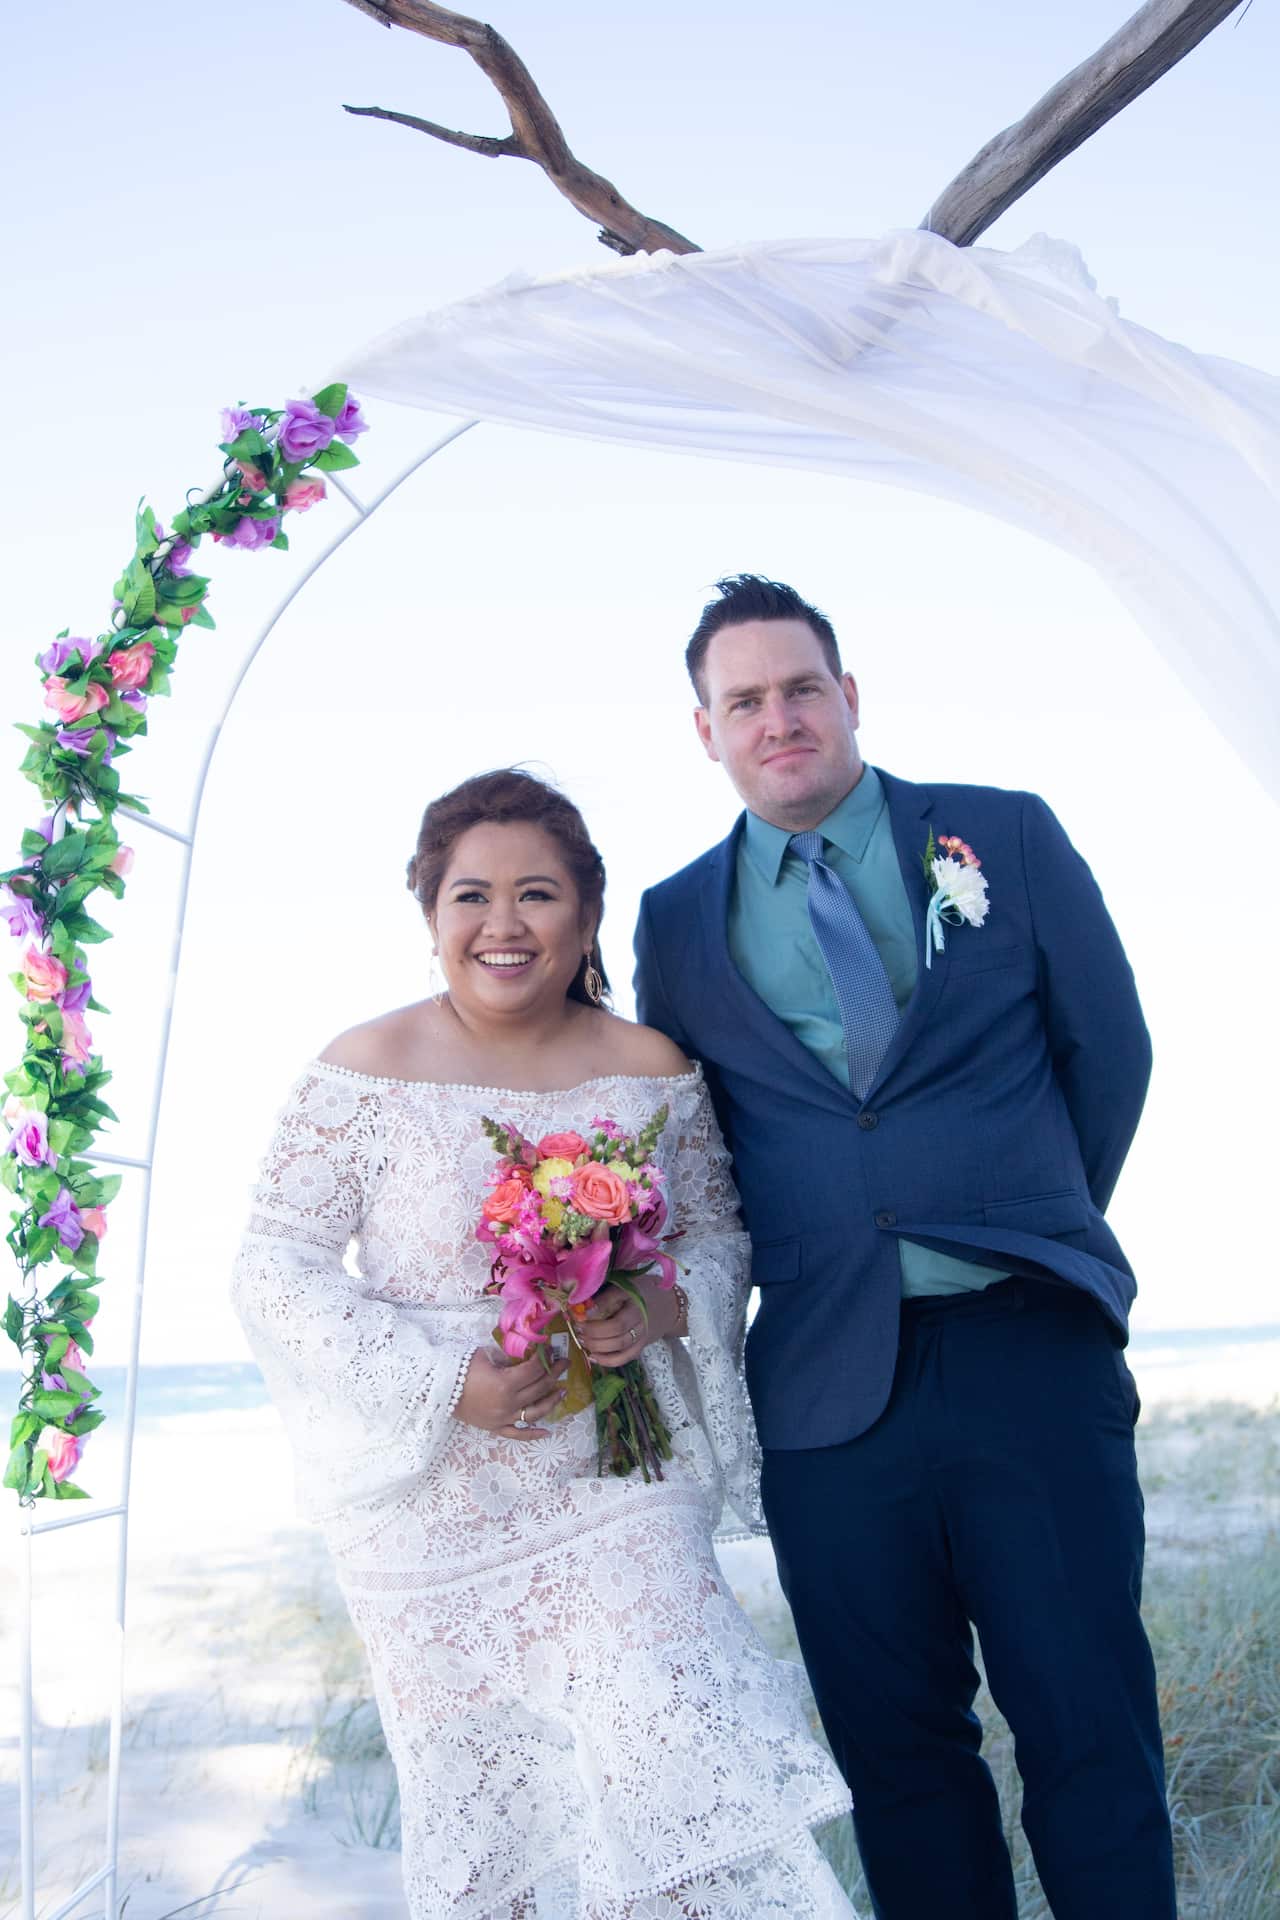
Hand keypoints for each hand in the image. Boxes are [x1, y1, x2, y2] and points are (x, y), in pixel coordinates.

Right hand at [453, 1346, 567, 1440]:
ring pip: (535, 1412)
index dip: (545, 1358)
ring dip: (551, 1401)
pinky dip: (532, 1434)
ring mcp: (504, 1418)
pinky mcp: (496, 1428)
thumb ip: (506, 1356)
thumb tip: (523, 1354)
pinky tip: (547, 1433)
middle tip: (564, 1364)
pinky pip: (517, 1434)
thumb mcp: (484, 1356)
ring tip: (562, 1391)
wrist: (439, 1391)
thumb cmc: (460, 1370)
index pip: (534, 1370)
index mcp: (505, 1383)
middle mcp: (508, 1403)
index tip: (552, 1351)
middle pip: (539, 1388)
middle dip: (554, 1374)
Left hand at [575, 1280, 679, 1368]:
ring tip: (582, 1340)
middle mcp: (640, 1314)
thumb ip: (606, 1291)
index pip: (615, 1297)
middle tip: (578, 1328)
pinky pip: (625, 1357)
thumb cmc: (640, 1291)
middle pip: (616, 1326)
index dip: (598, 1305)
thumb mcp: (625, 1283)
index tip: (582, 1311)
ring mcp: (642, 1332)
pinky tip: (592, 1356)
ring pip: (619, 1344)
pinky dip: (607, 1360)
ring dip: (597, 1345)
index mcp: (634, 1293)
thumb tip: (578, 1300)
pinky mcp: (642, 1346)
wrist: (668, 1305)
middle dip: (593, 1330)